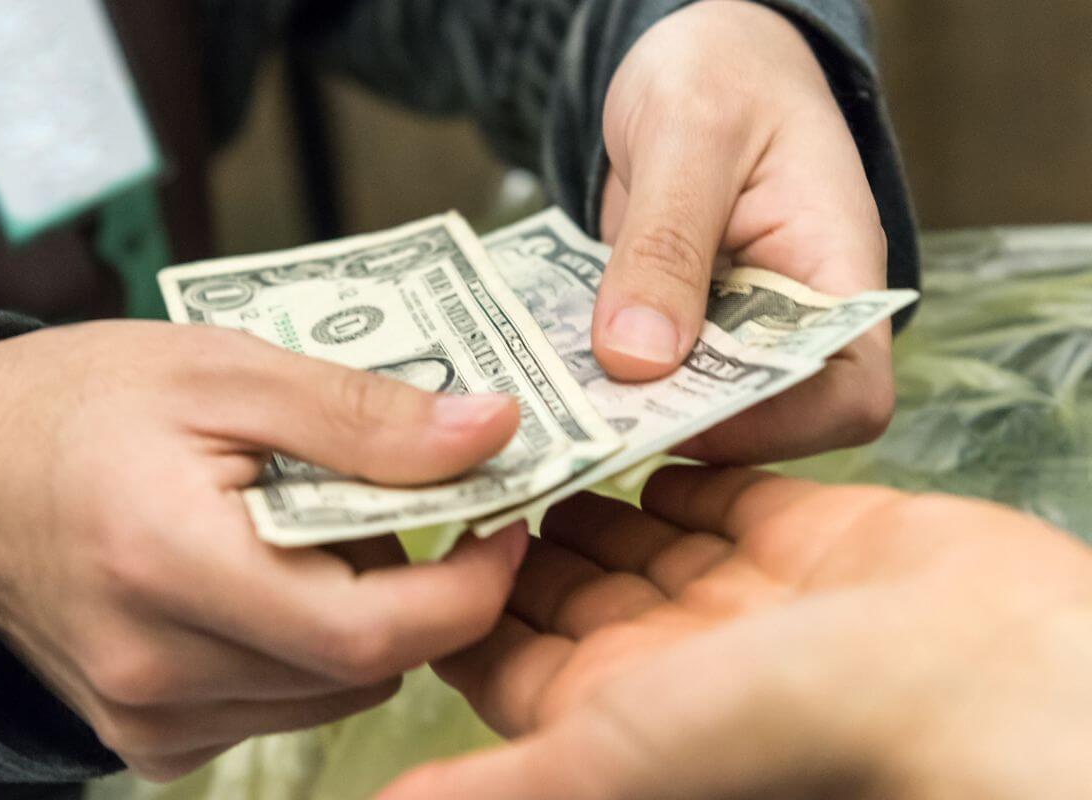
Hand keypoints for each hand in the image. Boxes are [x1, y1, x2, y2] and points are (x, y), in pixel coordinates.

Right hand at [0, 320, 527, 780]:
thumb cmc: (86, 403)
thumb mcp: (229, 371)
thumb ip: (364, 414)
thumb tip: (492, 431)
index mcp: (174, 564)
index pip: (373, 632)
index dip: (468, 588)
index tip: (504, 526)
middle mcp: (156, 667)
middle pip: (363, 668)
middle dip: (420, 592)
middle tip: (413, 508)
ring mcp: (147, 716)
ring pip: (331, 695)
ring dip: (363, 620)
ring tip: (322, 534)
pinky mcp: (146, 736)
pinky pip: (277, 709)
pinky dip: (307, 652)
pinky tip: (273, 582)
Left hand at [381, 467, 1091, 798]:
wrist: (991, 677)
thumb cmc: (800, 723)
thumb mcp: (617, 751)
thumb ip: (508, 785)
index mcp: (620, 715)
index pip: (509, 655)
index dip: (461, 596)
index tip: (418, 522)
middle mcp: (677, 663)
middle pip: (572, 589)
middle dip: (520, 526)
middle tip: (466, 448)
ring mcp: (746, 599)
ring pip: (641, 538)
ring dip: (589, 485)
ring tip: (531, 418)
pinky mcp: (809, 541)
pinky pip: (722, 496)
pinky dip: (677, 463)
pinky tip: (635, 427)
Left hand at [595, 0, 892, 460]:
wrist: (689, 54)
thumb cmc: (721, 71)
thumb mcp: (692, 134)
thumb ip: (667, 241)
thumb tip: (639, 358)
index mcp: (839, 272)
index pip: (849, 395)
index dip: (775, 424)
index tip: (680, 414)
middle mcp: (794, 317)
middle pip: (768, 419)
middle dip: (684, 426)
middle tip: (591, 416)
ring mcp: (733, 327)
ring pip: (698, 407)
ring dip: (632, 408)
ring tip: (560, 394)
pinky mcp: (679, 326)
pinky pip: (648, 372)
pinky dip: (606, 377)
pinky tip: (553, 368)